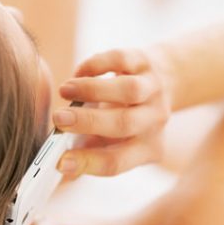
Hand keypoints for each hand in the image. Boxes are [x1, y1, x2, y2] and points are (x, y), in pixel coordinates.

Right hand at [52, 47, 173, 176]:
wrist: (165, 80)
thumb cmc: (128, 116)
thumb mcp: (116, 140)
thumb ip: (89, 151)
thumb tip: (59, 164)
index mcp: (148, 148)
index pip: (117, 162)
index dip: (87, 163)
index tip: (60, 161)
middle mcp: (155, 120)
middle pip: (123, 124)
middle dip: (87, 122)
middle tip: (58, 119)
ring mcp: (153, 89)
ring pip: (127, 90)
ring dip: (91, 90)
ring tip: (64, 91)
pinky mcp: (144, 61)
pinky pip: (121, 60)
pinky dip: (95, 65)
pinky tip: (77, 73)